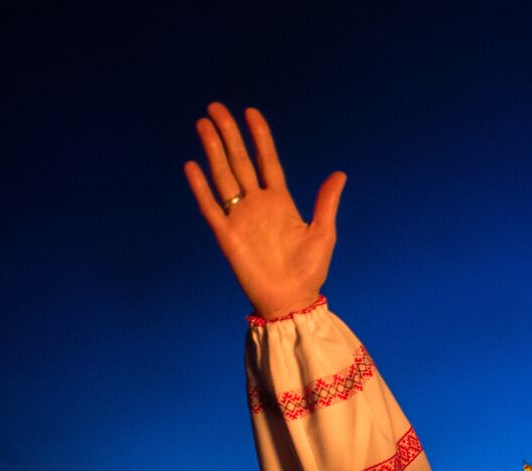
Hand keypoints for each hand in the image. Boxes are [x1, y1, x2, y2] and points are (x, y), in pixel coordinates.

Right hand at [184, 103, 345, 320]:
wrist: (292, 301)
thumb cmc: (310, 270)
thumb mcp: (324, 232)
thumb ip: (326, 202)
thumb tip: (339, 173)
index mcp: (280, 202)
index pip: (267, 161)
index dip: (260, 137)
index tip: (251, 112)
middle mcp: (257, 205)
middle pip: (239, 162)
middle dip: (229, 134)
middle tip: (216, 108)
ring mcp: (240, 218)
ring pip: (223, 177)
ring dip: (213, 151)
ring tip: (203, 125)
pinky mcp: (227, 235)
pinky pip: (211, 207)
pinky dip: (201, 187)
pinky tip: (192, 165)